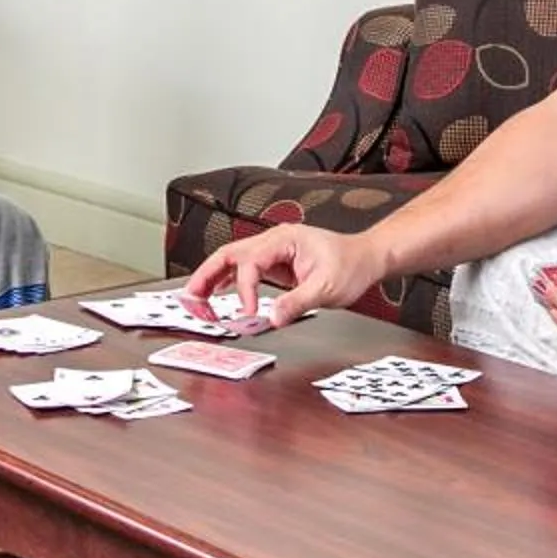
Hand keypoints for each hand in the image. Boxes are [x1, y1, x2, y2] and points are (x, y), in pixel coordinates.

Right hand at [177, 223, 383, 331]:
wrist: (366, 257)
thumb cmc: (351, 265)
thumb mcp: (327, 288)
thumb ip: (298, 302)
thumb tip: (272, 318)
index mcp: (284, 239)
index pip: (250, 262)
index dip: (245, 289)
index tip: (250, 312)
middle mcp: (273, 241)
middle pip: (228, 254)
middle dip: (206, 276)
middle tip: (191, 299)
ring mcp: (272, 251)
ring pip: (231, 261)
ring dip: (211, 279)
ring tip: (195, 301)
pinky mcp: (274, 263)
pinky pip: (243, 270)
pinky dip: (226, 282)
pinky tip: (215, 295)